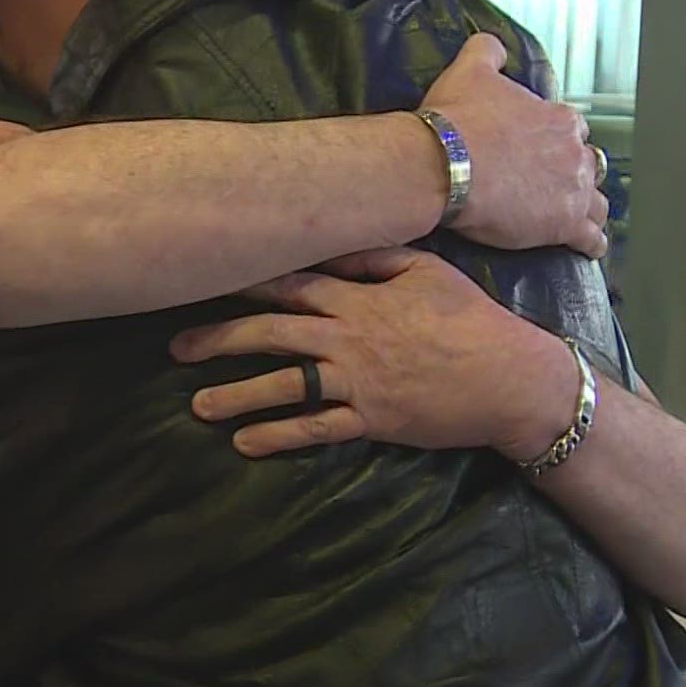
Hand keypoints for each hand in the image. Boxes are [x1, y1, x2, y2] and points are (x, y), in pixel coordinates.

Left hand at [172, 248, 577, 459]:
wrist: (510, 377)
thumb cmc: (470, 319)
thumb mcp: (426, 270)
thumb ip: (375, 256)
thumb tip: (333, 243)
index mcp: (359, 299)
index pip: (290, 284)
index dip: (244, 281)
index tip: (204, 278)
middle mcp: (348, 338)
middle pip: (271, 333)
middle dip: (219, 338)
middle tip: (175, 348)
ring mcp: (357, 381)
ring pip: (284, 385)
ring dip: (236, 395)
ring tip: (197, 405)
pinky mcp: (371, 419)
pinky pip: (315, 428)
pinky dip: (278, 436)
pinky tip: (245, 443)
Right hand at [421, 35, 608, 257]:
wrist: (444, 165)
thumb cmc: (456, 121)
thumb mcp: (469, 71)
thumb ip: (486, 52)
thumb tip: (491, 46)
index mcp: (558, 119)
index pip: (571, 128)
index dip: (555, 140)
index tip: (539, 147)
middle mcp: (574, 152)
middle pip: (587, 165)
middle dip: (575, 173)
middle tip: (554, 183)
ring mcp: (574, 190)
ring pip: (597, 202)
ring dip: (588, 207)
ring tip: (578, 216)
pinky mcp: (565, 225)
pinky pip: (591, 237)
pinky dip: (591, 242)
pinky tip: (587, 247)